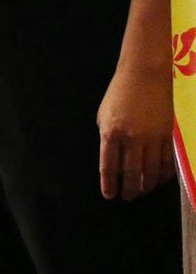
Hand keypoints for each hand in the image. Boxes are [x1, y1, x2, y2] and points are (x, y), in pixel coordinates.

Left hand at [98, 65, 172, 199]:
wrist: (145, 75)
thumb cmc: (119, 94)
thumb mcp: (104, 115)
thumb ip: (108, 138)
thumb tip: (113, 160)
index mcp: (111, 133)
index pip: (108, 166)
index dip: (109, 184)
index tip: (110, 195)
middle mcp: (132, 138)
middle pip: (131, 172)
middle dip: (129, 189)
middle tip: (129, 198)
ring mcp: (153, 136)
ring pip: (152, 169)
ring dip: (147, 184)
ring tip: (143, 191)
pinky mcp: (169, 133)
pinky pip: (168, 160)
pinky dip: (164, 174)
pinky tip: (160, 179)